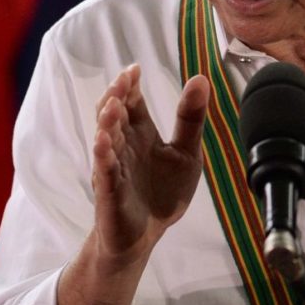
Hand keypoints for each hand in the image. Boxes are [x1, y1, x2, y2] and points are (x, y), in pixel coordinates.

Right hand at [90, 65, 209, 259]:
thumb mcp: (186, 153)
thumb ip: (191, 119)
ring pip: (106, 139)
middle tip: (123, 80)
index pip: (132, 102)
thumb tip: (201, 78)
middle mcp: (124, 145)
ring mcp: (114, 167)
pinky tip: (103, 142)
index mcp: (141, 133)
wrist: (147, 235)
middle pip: (114, 114)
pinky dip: (103, 156)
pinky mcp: (110, 191)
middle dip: (116, 96)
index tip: (135, 69)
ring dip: (107, 121)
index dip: (130, 85)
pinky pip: (104, 171)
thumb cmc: (162, 192)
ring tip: (112, 105)